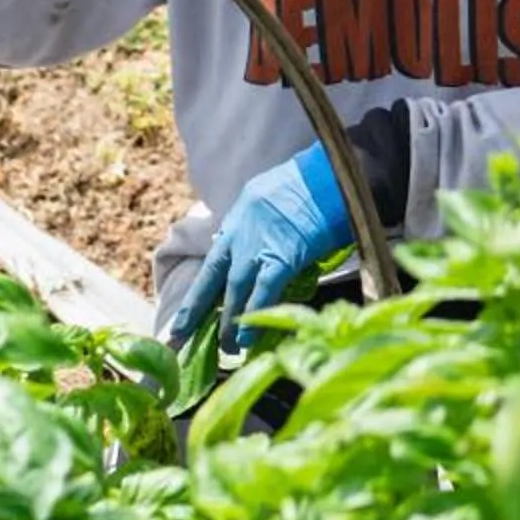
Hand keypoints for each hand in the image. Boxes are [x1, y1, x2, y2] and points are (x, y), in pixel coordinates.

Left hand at [168, 145, 351, 351]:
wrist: (340, 172)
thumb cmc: (320, 181)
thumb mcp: (280, 192)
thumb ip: (269, 220)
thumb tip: (271, 250)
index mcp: (243, 210)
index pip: (219, 254)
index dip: (207, 282)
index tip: (194, 304)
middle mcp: (243, 228)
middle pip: (214, 274)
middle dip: (195, 308)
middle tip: (180, 335)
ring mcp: (259, 243)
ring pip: (234, 289)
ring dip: (226, 321)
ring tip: (225, 347)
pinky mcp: (282, 256)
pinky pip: (263, 292)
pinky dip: (252, 315)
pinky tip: (245, 338)